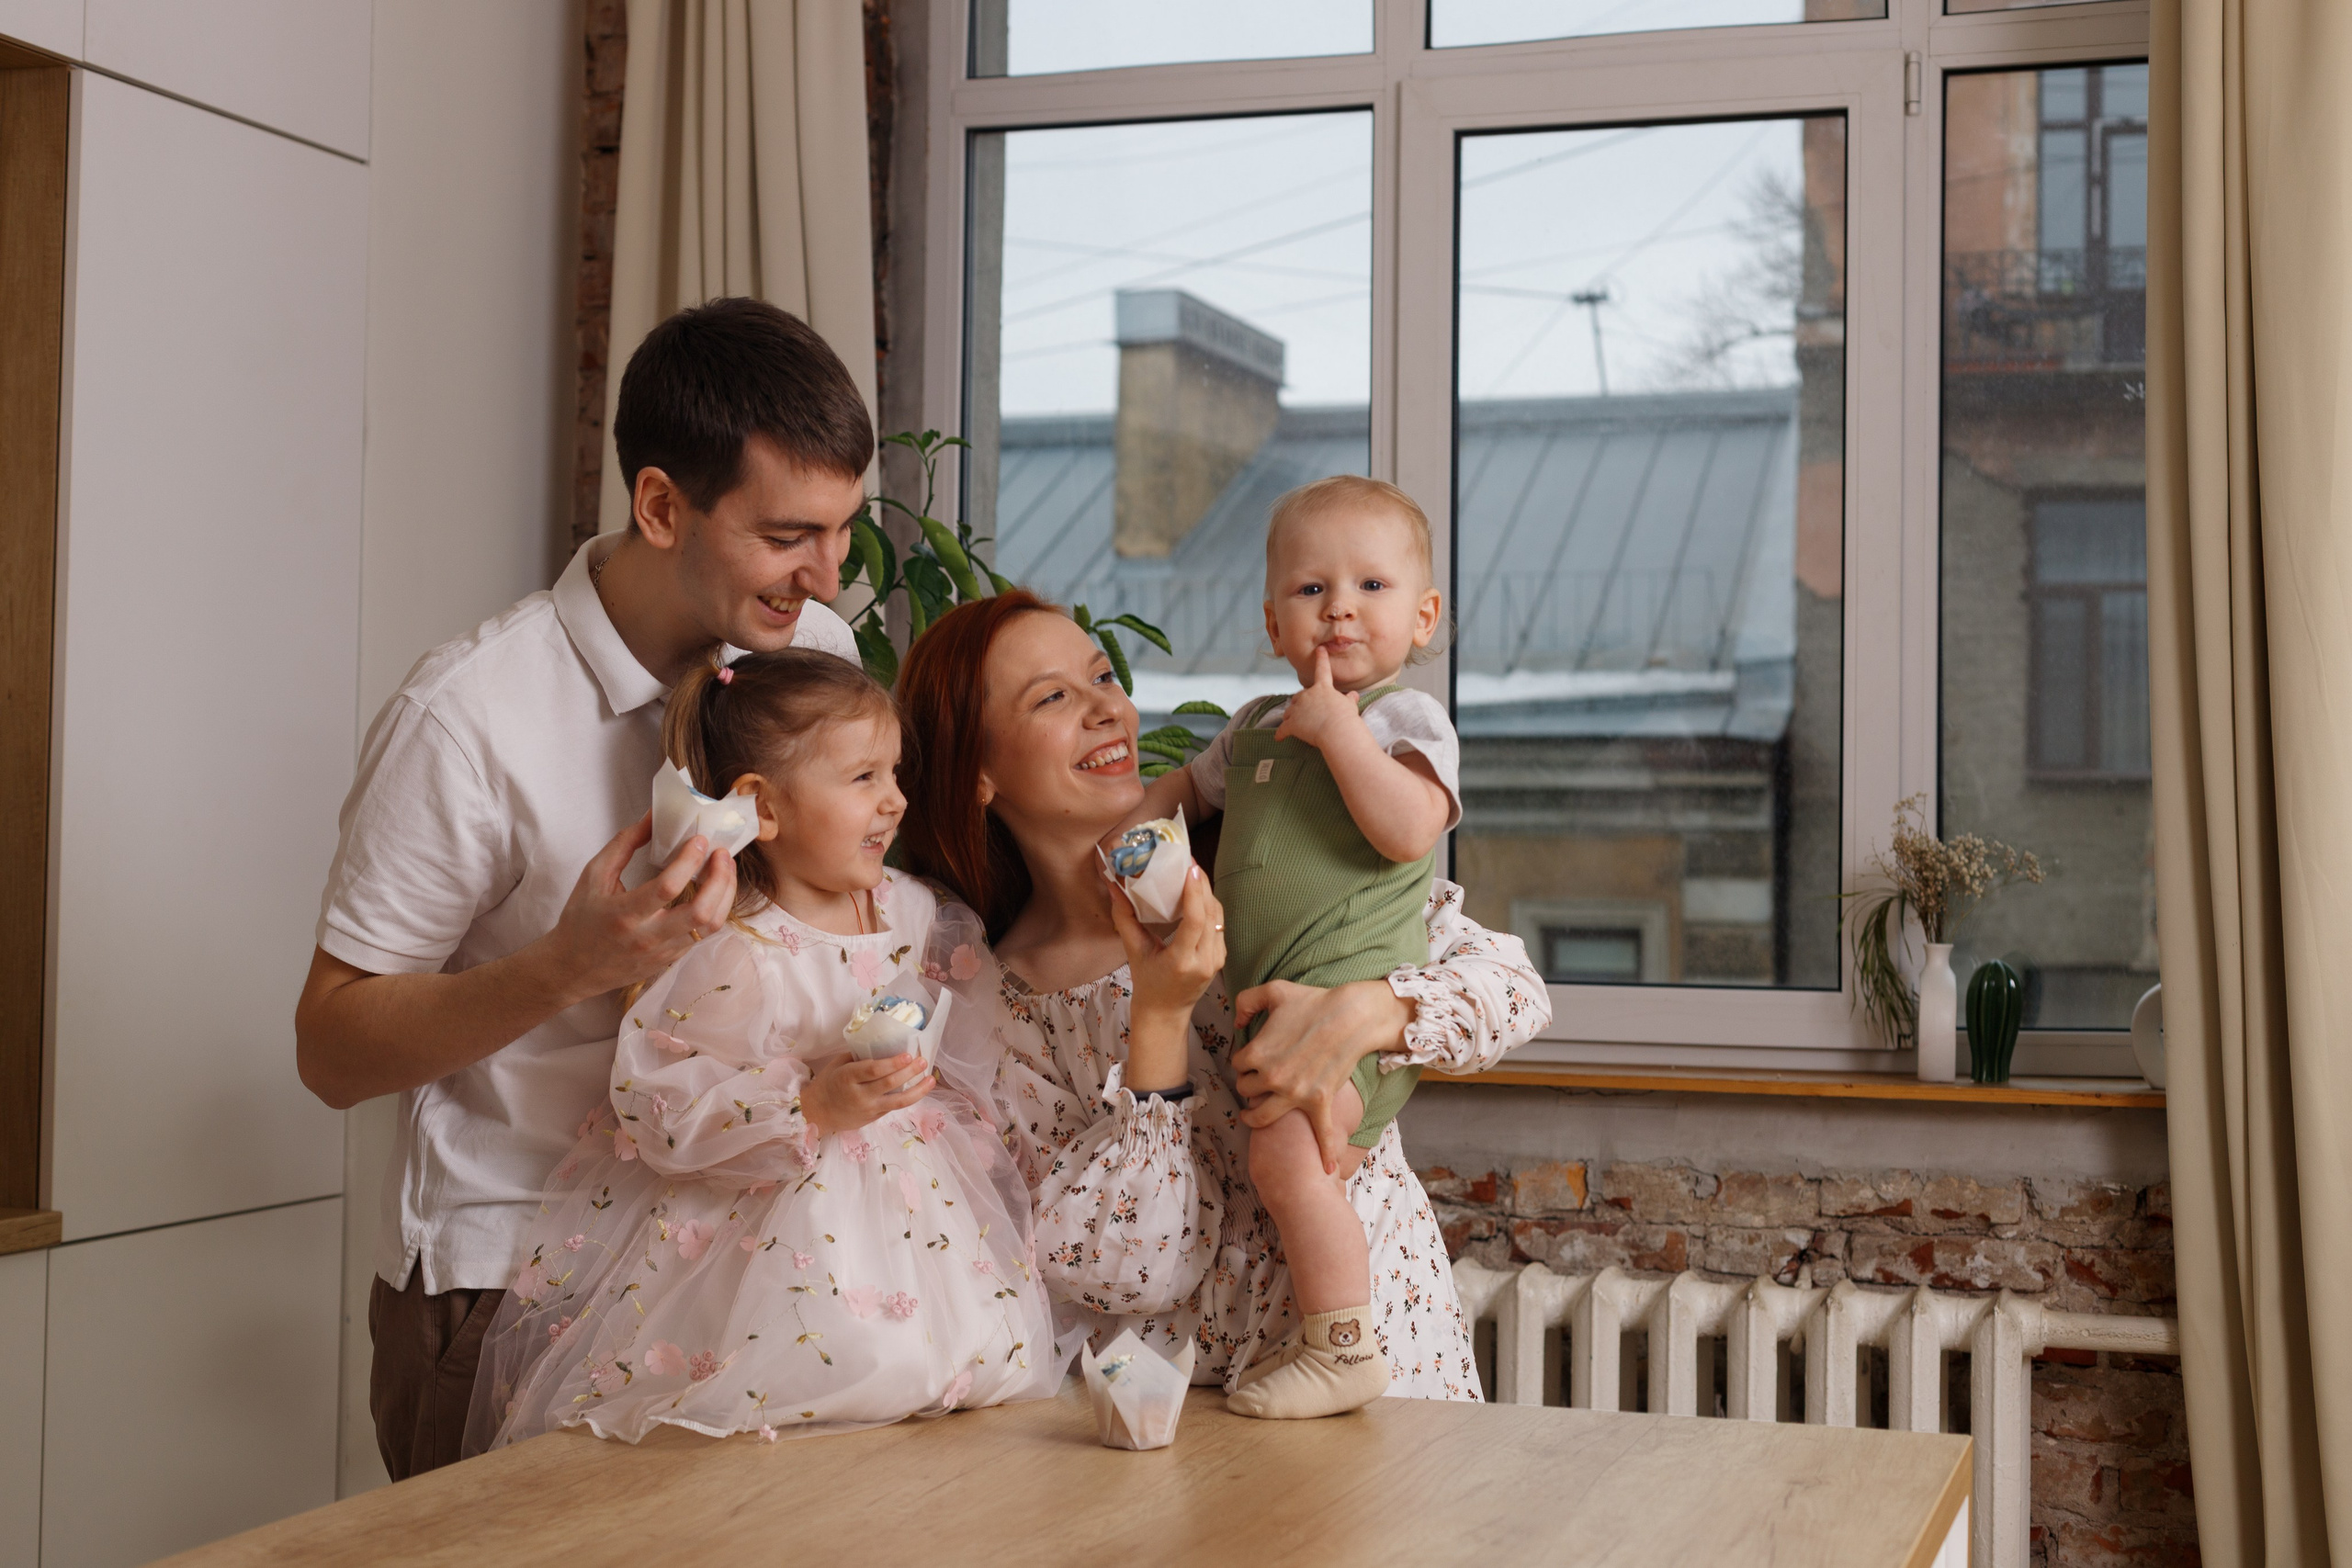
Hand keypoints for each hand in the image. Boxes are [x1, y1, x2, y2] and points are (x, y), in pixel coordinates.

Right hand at [538, 813, 738, 1000]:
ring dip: (725, 894)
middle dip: (720, 879)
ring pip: (709, 926)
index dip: (689, 861)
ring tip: (725, 869)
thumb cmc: (580, 918)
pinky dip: (715, 909)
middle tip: (722, 854)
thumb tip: (653, 815)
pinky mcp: (671, 960)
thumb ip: (624, 843)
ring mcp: (663, 953)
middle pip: (701, 912)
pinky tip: (714, 890)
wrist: (572, 968)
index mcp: (624, 915)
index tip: (700, 840)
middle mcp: (647, 938)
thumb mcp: (594, 875)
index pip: (668, 887)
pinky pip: (703, 935)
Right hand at [801, 1050, 933, 1137]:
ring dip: (918, 1090)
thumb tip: (882, 1044)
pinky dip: (909, 1097)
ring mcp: (869, 1109)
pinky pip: (894, 1106)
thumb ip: (858, 1056)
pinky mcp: (875, 1117)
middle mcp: (860, 1095)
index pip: (873, 1070)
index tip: (908, 1055)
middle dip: (909, 1072)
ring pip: (898, 1102)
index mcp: (848, 1077)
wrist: (818, 1113)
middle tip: (923, 1061)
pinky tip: (920, 1088)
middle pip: (889, 1084)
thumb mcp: (838, 1065)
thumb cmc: (828, 1084)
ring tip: (931, 1079)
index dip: (892, 1063)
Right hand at [1107, 862, 1225, 1019]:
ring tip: (1192, 873)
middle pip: (1211, 914)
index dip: (1195, 893)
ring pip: (1218, 917)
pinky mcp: (1221, 957)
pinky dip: (1209, 906)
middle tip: (1188, 863)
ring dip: (1207, 893)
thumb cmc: (1147, 982)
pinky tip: (1198, 894)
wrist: (1165, 1012)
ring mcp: (1216, 960)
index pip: (1196, 921)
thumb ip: (1124, 917)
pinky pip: (1218, 925)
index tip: (1191, 869)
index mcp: (1182, 962)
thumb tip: (1113, 886)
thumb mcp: (1134, 951)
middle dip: (1202, 885)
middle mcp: (1205, 961)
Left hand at [1231, 978, 1411, 1173]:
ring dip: (1255, 1118)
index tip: (1252, 1057)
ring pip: (1263, 1117)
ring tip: (1253, 1116)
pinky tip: (1327, 1169)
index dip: (1244, 1060)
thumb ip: (1246, 1001)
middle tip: (1257, 1079)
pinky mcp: (1319, 1102)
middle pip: (1247, 1091)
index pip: (1237, 1064)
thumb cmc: (1313, 1001)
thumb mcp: (1273, 991)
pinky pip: (1321, 1133)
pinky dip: (1326, 1152)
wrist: (1351, 1015)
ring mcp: (1295, 1094)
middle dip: (1250, 1084)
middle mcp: (1272, 1078)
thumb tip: (1236, 1022)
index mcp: (1256, 1053)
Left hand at [1272, 646, 1361, 752]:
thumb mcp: (1349, 706)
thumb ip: (1349, 700)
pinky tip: (1279, 738)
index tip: (1319, 649)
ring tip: (1297, 725)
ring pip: (1289, 711)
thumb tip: (1354, 695)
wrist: (1336, 730)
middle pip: (1299, 696)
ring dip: (1291, 717)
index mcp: (1323, 688)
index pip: (1323, 670)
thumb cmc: (1345, 718)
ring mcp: (1298, 709)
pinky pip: (1283, 728)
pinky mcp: (1291, 723)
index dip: (1321, 659)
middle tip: (1306, 713)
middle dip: (1300, 703)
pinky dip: (1281, 733)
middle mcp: (1308, 695)